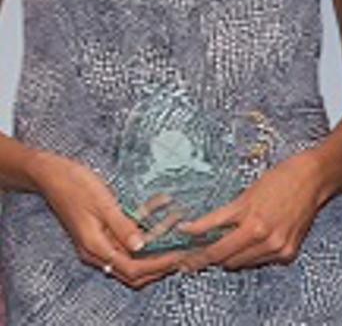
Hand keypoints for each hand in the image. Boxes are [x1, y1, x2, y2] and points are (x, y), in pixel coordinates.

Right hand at [29, 150, 185, 287]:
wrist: (51, 176)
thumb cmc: (75, 185)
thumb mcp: (103, 203)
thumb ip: (122, 226)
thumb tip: (141, 246)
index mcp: (94, 246)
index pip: (132, 269)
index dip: (159, 265)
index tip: (181, 254)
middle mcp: (95, 251)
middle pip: (133, 271)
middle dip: (160, 263)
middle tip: (184, 247)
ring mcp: (97, 244)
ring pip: (131, 259)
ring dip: (154, 248)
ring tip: (176, 228)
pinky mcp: (100, 235)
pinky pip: (126, 243)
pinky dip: (145, 235)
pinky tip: (160, 215)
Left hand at [175, 148, 334, 269]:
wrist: (313, 178)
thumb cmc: (280, 180)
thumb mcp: (243, 196)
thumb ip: (219, 218)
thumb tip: (193, 231)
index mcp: (253, 225)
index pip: (216, 250)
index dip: (197, 257)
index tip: (185, 260)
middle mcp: (266, 240)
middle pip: (227, 261)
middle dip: (214, 255)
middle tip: (205, 248)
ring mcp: (279, 248)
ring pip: (242, 263)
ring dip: (233, 255)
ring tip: (234, 238)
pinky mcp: (288, 252)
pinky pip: (260, 261)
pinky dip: (252, 254)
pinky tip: (255, 239)